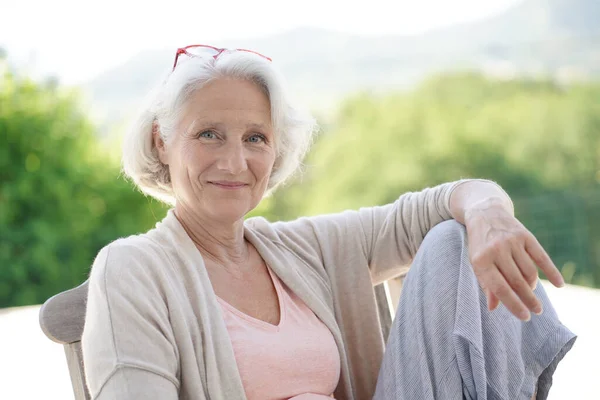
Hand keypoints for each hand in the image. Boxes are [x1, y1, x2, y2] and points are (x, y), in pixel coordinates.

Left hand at [464, 198, 564, 320]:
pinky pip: (541, 257)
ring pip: (529, 272)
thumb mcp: (477, 263)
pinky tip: (559, 284)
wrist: (485, 213)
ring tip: (532, 294)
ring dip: (533, 287)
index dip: (513, 305)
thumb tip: (494, 308)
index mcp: (481, 260)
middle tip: (536, 311)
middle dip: (528, 300)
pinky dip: (552, 271)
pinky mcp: (525, 235)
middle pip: (517, 282)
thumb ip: (486, 284)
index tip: (525, 317)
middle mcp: (496, 250)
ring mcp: (512, 242)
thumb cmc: (480, 244)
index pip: (499, 288)